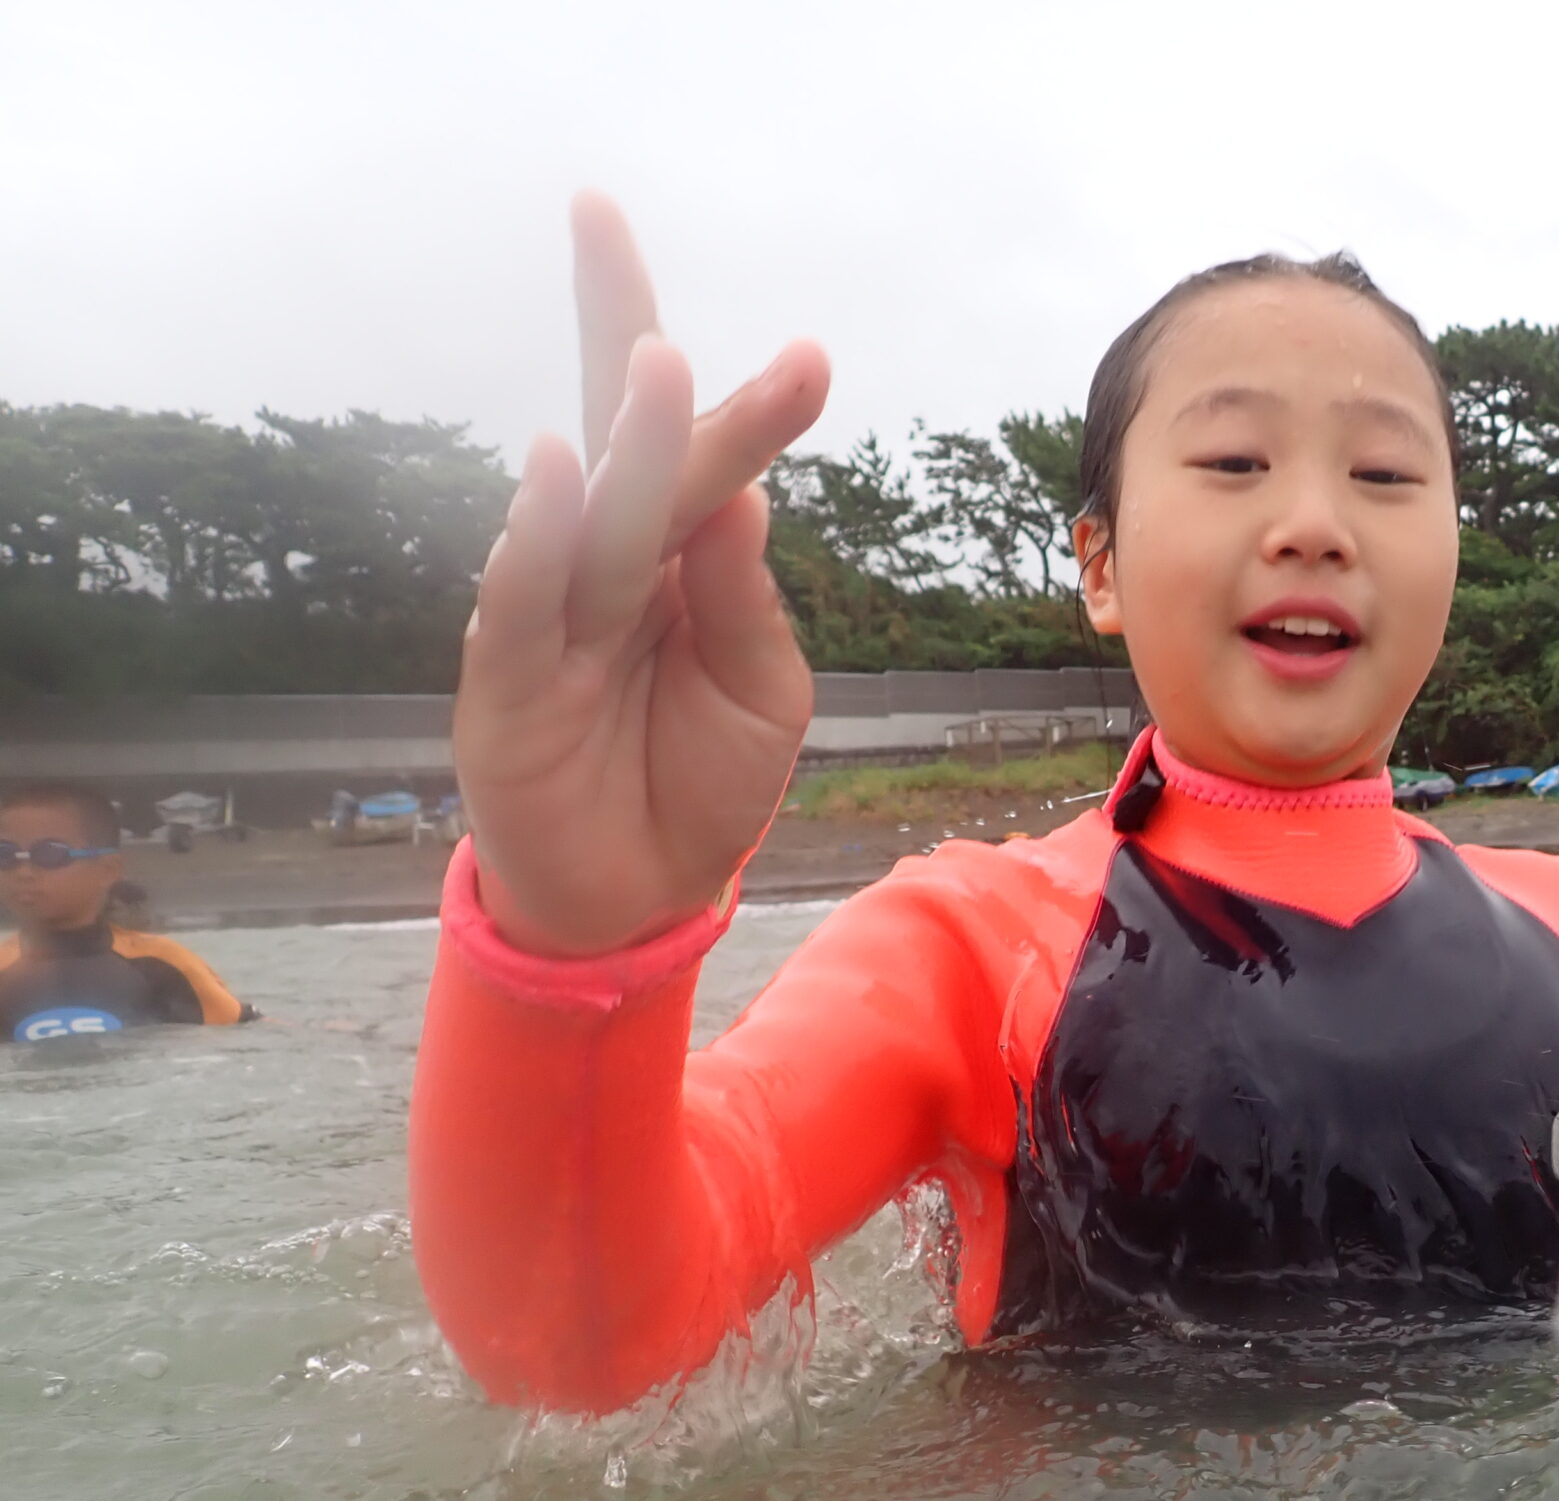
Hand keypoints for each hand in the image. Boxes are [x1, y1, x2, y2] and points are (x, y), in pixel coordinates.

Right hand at [454, 194, 831, 955]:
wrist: (641, 897)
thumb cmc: (702, 779)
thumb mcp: (762, 694)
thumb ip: (744, 602)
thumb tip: (743, 496)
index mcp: (682, 558)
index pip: (696, 452)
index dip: (731, 394)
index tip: (812, 347)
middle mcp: (613, 567)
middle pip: (635, 454)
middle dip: (652, 372)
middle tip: (686, 305)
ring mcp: (556, 617)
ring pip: (594, 517)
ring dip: (622, 443)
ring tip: (657, 365)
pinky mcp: (507, 681)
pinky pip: (522, 602)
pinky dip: (535, 540)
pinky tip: (552, 475)